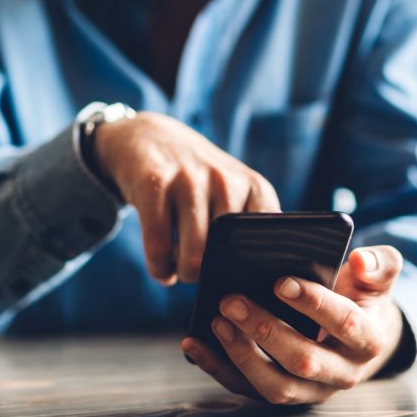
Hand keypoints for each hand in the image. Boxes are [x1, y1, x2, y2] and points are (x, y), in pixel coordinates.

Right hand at [93, 111, 280, 284]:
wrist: (148, 136)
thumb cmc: (196, 181)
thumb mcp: (232, 191)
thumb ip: (247, 228)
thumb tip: (255, 280)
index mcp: (254, 187)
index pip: (268, 240)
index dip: (256, 270)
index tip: (241, 280)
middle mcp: (226, 180)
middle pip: (228, 255)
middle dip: (214, 276)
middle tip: (203, 274)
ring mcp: (189, 179)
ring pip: (193, 256)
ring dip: (184, 274)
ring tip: (180, 271)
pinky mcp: (154, 184)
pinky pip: (159, 248)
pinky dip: (160, 269)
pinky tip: (162, 269)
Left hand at [180, 246, 405, 404]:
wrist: (359, 335)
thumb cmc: (361, 298)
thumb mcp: (378, 278)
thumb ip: (380, 263)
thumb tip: (361, 259)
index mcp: (368, 340)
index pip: (343, 323)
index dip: (313, 303)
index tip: (280, 281)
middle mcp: (342, 373)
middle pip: (303, 361)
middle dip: (265, 330)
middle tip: (231, 300)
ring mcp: (311, 391)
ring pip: (275, 386)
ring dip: (241, 355)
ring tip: (216, 320)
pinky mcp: (282, 394)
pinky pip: (246, 389)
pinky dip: (217, 368)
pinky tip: (193, 344)